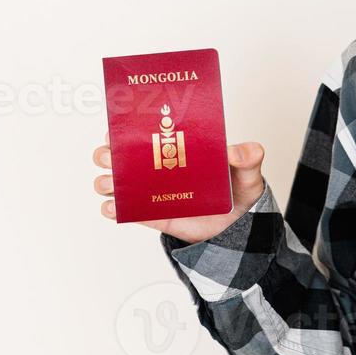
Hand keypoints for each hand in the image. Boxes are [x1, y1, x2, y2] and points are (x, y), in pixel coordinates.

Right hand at [92, 130, 267, 243]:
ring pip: (117, 183)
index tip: (117, 127)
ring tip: (111, 183)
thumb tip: (238, 151)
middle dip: (108, 153)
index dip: (125, 127)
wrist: (236, 227)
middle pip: (120, 155)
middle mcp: (157, 167)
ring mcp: (152, 192)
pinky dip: (114, 209)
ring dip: (107, 180)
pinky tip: (113, 207)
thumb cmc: (238, 191)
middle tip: (110, 154)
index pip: (144, 132)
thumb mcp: (247, 172)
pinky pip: (127, 212)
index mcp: (175, 147)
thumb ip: (248, 158)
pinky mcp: (153, 216)